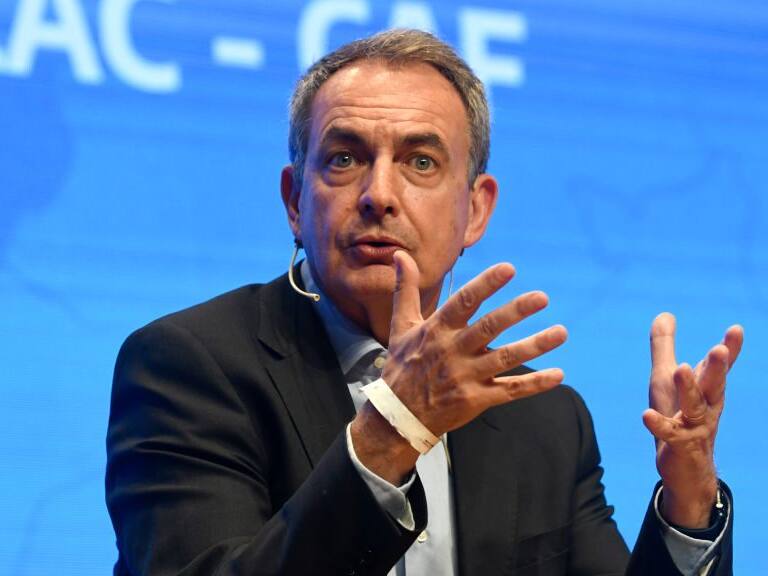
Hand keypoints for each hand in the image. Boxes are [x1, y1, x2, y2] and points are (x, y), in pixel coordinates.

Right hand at [350, 251, 566, 482]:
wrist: (397, 416)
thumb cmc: (402, 366)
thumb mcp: (401, 327)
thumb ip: (405, 289)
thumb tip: (400, 255)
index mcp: (437, 330)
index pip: (464, 302)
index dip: (486, 285)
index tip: (508, 269)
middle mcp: (453, 351)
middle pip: (488, 327)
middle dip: (516, 311)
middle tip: (541, 297)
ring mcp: (466, 377)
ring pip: (505, 358)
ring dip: (535, 345)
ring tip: (561, 332)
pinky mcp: (476, 399)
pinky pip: (510, 390)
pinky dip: (535, 384)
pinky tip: (558, 375)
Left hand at [642, 313, 742, 527]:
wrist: (687, 469)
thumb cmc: (677, 415)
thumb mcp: (667, 377)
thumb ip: (664, 346)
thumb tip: (665, 314)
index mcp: (706, 389)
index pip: (718, 367)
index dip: (730, 349)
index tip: (737, 329)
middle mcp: (706, 407)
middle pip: (714, 384)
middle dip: (717, 367)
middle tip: (719, 349)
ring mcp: (695, 427)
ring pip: (695, 406)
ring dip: (689, 388)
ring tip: (681, 368)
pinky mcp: (679, 446)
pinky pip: (670, 434)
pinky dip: (659, 424)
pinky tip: (646, 415)